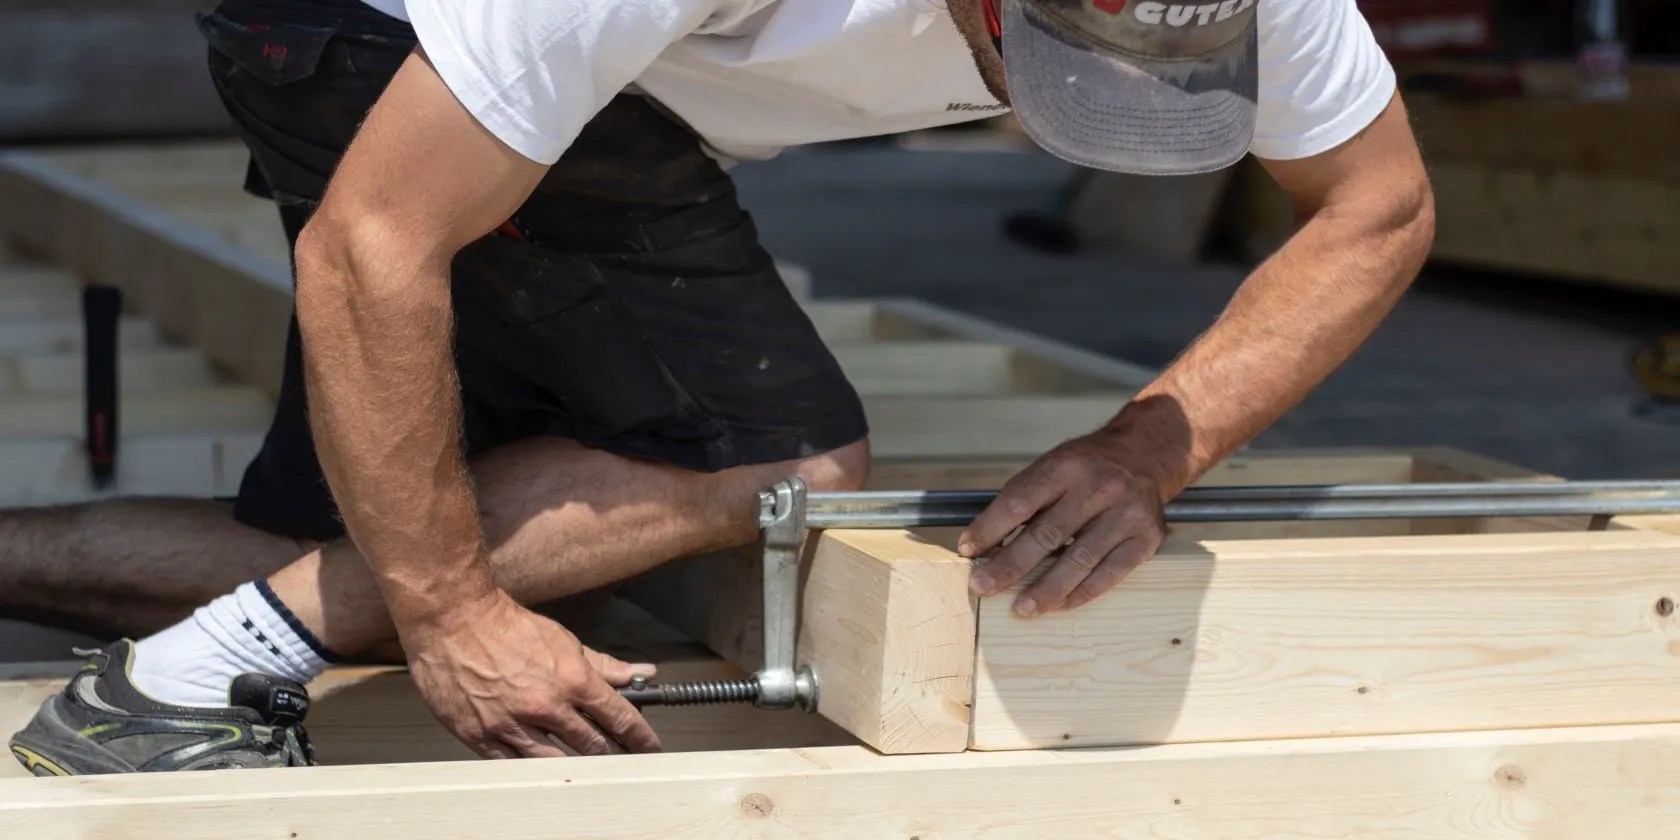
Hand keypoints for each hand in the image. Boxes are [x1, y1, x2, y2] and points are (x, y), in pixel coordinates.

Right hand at [402, 590, 662, 757]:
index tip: (649, 746)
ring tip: (586, 767)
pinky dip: (531, 767)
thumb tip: (639, 673)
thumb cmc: (506, 626)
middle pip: (592, 746)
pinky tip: (541, 766)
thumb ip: (602, 664)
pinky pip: (514, 765)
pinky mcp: (482, 736)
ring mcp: (513, 725)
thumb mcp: (563, 640)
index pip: (619, 717)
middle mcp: (546, 706)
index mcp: (572, 680)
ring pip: (556, 763)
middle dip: (612, 754)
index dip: (640, 737)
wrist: (454, 621)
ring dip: (576, 766)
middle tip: (621, 758)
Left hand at [958, 429, 1167, 616]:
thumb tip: (983, 545)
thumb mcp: (1053, 467)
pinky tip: (1059, 605)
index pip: (1020, 501)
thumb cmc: (1086, 468)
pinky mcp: (1146, 538)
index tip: (967, 550)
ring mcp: (1126, 514)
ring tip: (1021, 608)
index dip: (990, 528)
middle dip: (1010, 565)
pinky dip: (1081, 593)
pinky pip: (1109, 574)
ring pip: (1079, 560)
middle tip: (983, 586)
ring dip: (1046, 589)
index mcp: (1066, 466)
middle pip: (1047, 534)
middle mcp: (1098, 487)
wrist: (1144, 455)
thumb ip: (1022, 501)